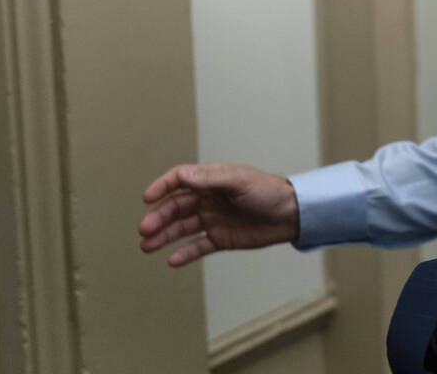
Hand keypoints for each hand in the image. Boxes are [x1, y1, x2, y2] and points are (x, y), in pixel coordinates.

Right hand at [138, 163, 299, 265]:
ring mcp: (213, 219)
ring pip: (182, 228)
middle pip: (176, 207)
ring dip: (164, 236)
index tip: (147, 198)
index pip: (179, 180)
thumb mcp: (239, 181)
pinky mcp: (221, 238)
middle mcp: (208, 199)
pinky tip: (171, 260)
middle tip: (144, 230)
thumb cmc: (268, 191)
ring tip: (147, 246)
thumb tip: (182, 177)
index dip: (162, 187)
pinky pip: (198, 246)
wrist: (291, 214)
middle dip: (159, 218)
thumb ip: (210, 179)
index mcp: (211, 181)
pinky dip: (184, 253)